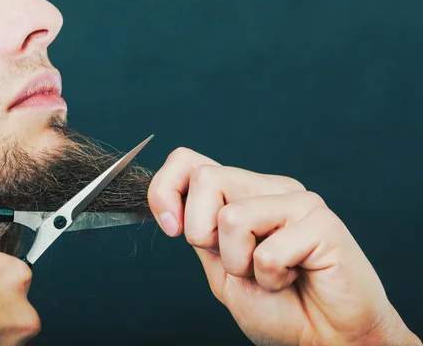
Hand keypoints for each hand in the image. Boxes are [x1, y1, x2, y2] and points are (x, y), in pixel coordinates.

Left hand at [148, 148, 420, 345]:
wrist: (324, 339)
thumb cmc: (278, 305)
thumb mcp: (220, 266)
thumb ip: (200, 230)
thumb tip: (170, 204)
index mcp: (242, 194)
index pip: (189, 162)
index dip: (165, 189)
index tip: (171, 227)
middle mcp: (268, 188)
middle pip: (206, 179)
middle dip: (203, 233)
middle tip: (237, 263)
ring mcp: (297, 201)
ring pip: (232, 216)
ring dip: (240, 263)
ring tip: (270, 275)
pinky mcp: (322, 222)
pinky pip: (269, 251)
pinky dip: (271, 279)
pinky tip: (294, 278)